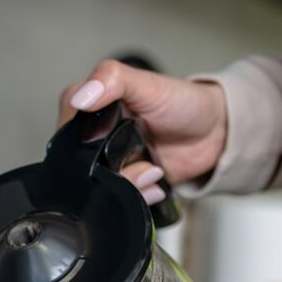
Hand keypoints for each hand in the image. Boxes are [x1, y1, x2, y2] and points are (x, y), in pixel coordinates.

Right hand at [58, 60, 226, 201]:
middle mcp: (96, 139)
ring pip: (100, 189)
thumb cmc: (183, 103)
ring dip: (129, 186)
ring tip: (153, 171)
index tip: (104, 142)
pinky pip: (119, 202)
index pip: (66, 128)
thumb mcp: (147, 84)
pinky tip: (155, 184)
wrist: (216, 134)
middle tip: (141, 161)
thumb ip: (112, 80)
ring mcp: (111, 165)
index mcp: (92, 110)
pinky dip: (139, 197)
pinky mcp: (127, 185)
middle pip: (82, 168)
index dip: (81, 143)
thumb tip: (80, 96)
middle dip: (111, 172)